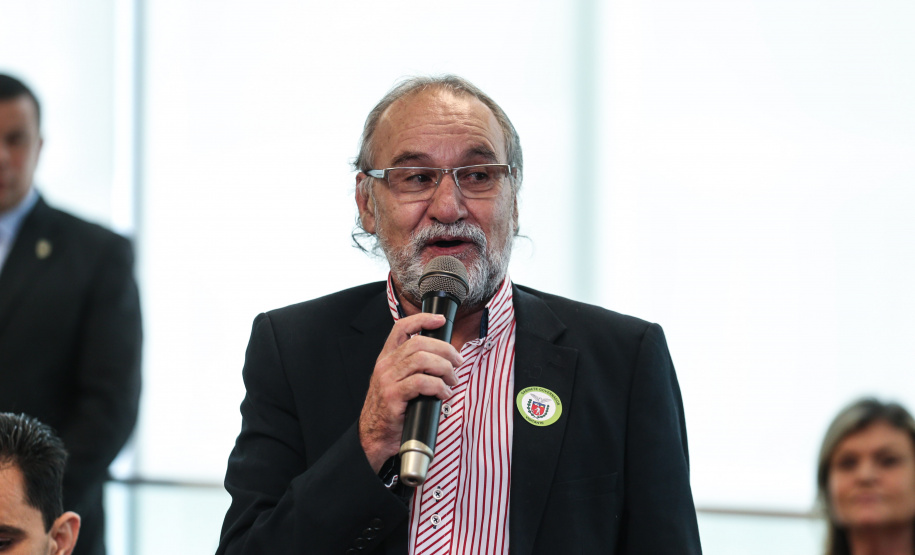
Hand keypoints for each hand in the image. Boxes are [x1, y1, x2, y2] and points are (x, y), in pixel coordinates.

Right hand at [359, 313, 461, 471]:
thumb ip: (414, 368)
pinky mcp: (393, 396)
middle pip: (419, 343)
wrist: (374, 438)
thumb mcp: (398, 383)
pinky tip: (444, 394)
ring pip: (422, 360)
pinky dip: (438, 387)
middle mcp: (386, 365)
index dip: (422, 319)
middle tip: (457, 362)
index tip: (439, 320)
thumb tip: (444, 359)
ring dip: (444, 369)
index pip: (401, 328)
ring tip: (452, 380)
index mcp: (387, 358)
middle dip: (445, 350)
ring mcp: (388, 380)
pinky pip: (421, 383)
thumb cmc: (391, 411)